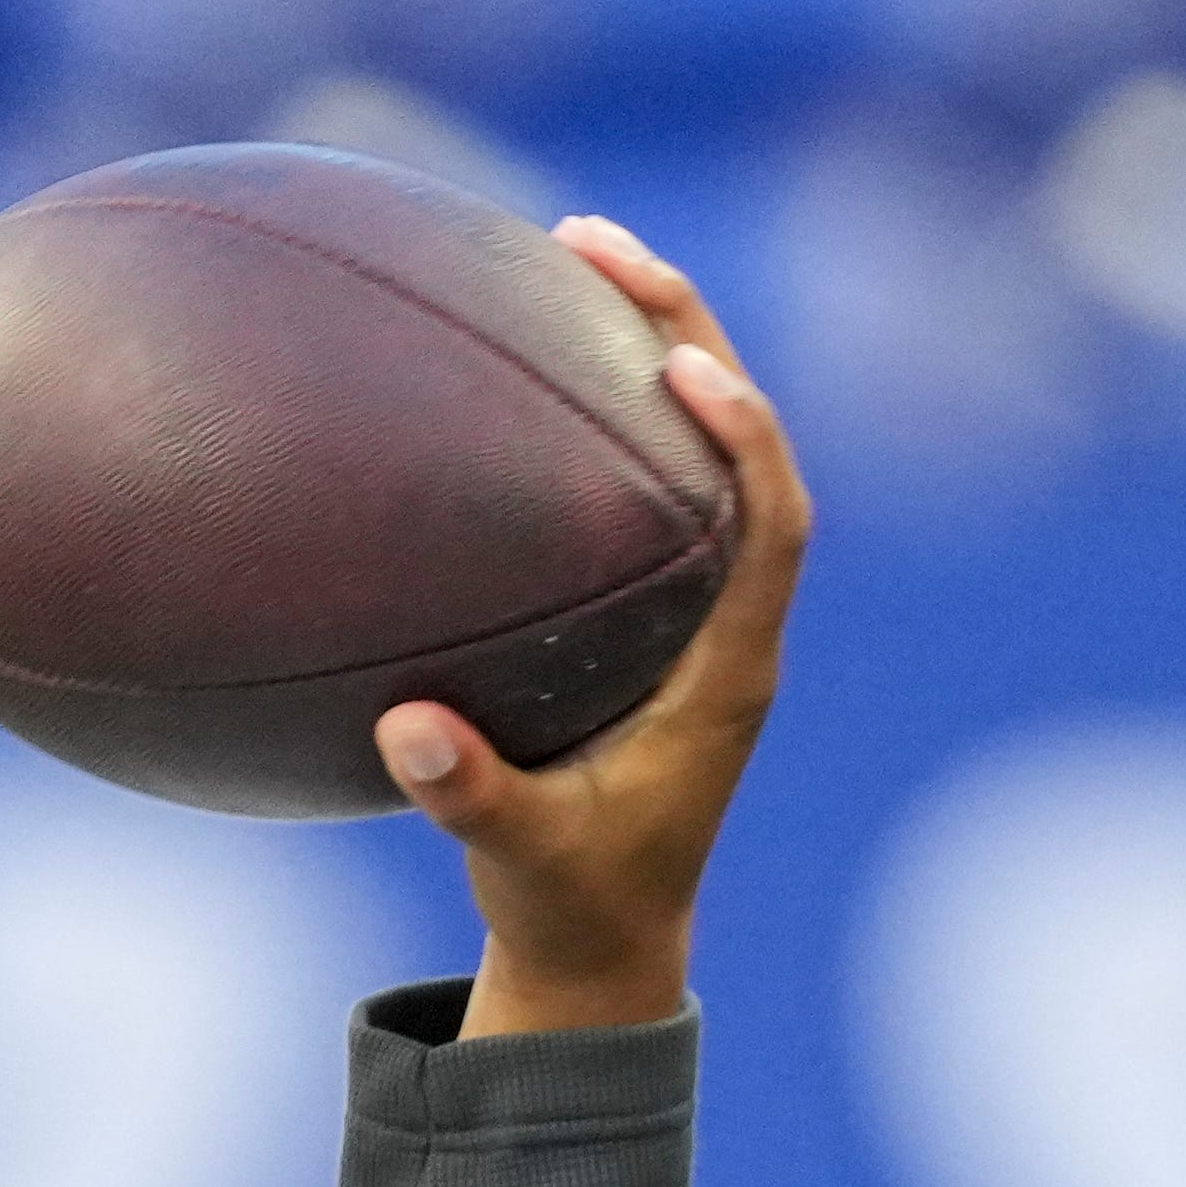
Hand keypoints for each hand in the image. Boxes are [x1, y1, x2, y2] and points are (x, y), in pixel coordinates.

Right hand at [372, 217, 812, 1038]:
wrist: (603, 943)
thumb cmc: (573, 902)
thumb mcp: (519, 860)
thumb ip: (470, 800)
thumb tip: (410, 733)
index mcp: (731, 679)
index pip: (775, 530)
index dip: (749, 441)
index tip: (687, 366)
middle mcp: (730, 628)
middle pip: (745, 450)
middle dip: (689, 335)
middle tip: (600, 243)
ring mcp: (697, 613)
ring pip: (698, 451)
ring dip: (649, 342)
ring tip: (568, 245)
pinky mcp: (653, 611)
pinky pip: (639, 480)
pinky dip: (595, 404)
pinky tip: (516, 343)